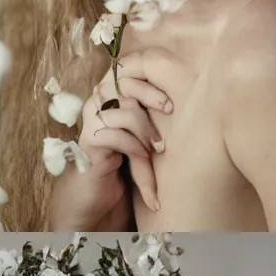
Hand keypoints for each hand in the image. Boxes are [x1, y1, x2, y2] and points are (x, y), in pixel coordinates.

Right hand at [55, 53, 171, 223]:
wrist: (98, 204)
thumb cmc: (125, 172)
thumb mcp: (144, 140)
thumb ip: (152, 118)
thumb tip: (188, 96)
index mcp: (111, 99)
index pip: (128, 70)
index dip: (150, 78)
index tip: (171, 99)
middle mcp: (97, 105)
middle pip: (125, 83)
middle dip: (152, 97)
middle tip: (170, 111)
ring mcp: (90, 122)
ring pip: (126, 110)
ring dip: (147, 131)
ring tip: (157, 149)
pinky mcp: (88, 142)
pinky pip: (117, 134)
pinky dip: (136, 148)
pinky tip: (143, 160)